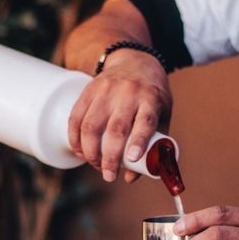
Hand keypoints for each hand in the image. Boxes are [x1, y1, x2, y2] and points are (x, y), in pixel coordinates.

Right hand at [67, 49, 171, 182]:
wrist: (134, 61)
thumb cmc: (152, 95)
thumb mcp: (163, 115)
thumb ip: (153, 145)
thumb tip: (131, 178)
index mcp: (151, 98)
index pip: (145, 120)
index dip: (138, 141)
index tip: (131, 158)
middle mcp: (128, 93)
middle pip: (115, 128)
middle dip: (109, 157)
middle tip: (108, 176)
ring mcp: (106, 90)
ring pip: (91, 125)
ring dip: (90, 151)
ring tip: (96, 166)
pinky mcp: (88, 90)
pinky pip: (76, 117)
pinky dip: (75, 139)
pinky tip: (80, 152)